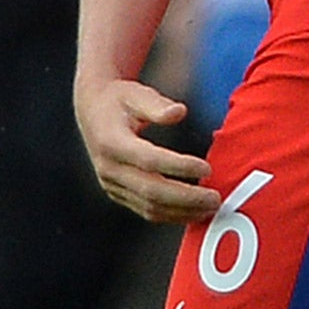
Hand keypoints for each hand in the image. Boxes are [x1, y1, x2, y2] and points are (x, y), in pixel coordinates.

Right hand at [73, 76, 220, 223]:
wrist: (92, 111)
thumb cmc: (120, 98)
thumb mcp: (136, 93)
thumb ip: (157, 105)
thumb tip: (179, 112)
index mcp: (112, 142)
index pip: (149, 160)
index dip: (178, 166)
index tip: (207, 168)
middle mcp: (109, 168)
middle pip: (150, 191)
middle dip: (186, 198)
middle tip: (215, 198)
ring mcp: (111, 184)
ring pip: (148, 207)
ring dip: (181, 212)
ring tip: (210, 209)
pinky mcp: (117, 193)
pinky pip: (144, 210)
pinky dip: (170, 215)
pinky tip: (193, 212)